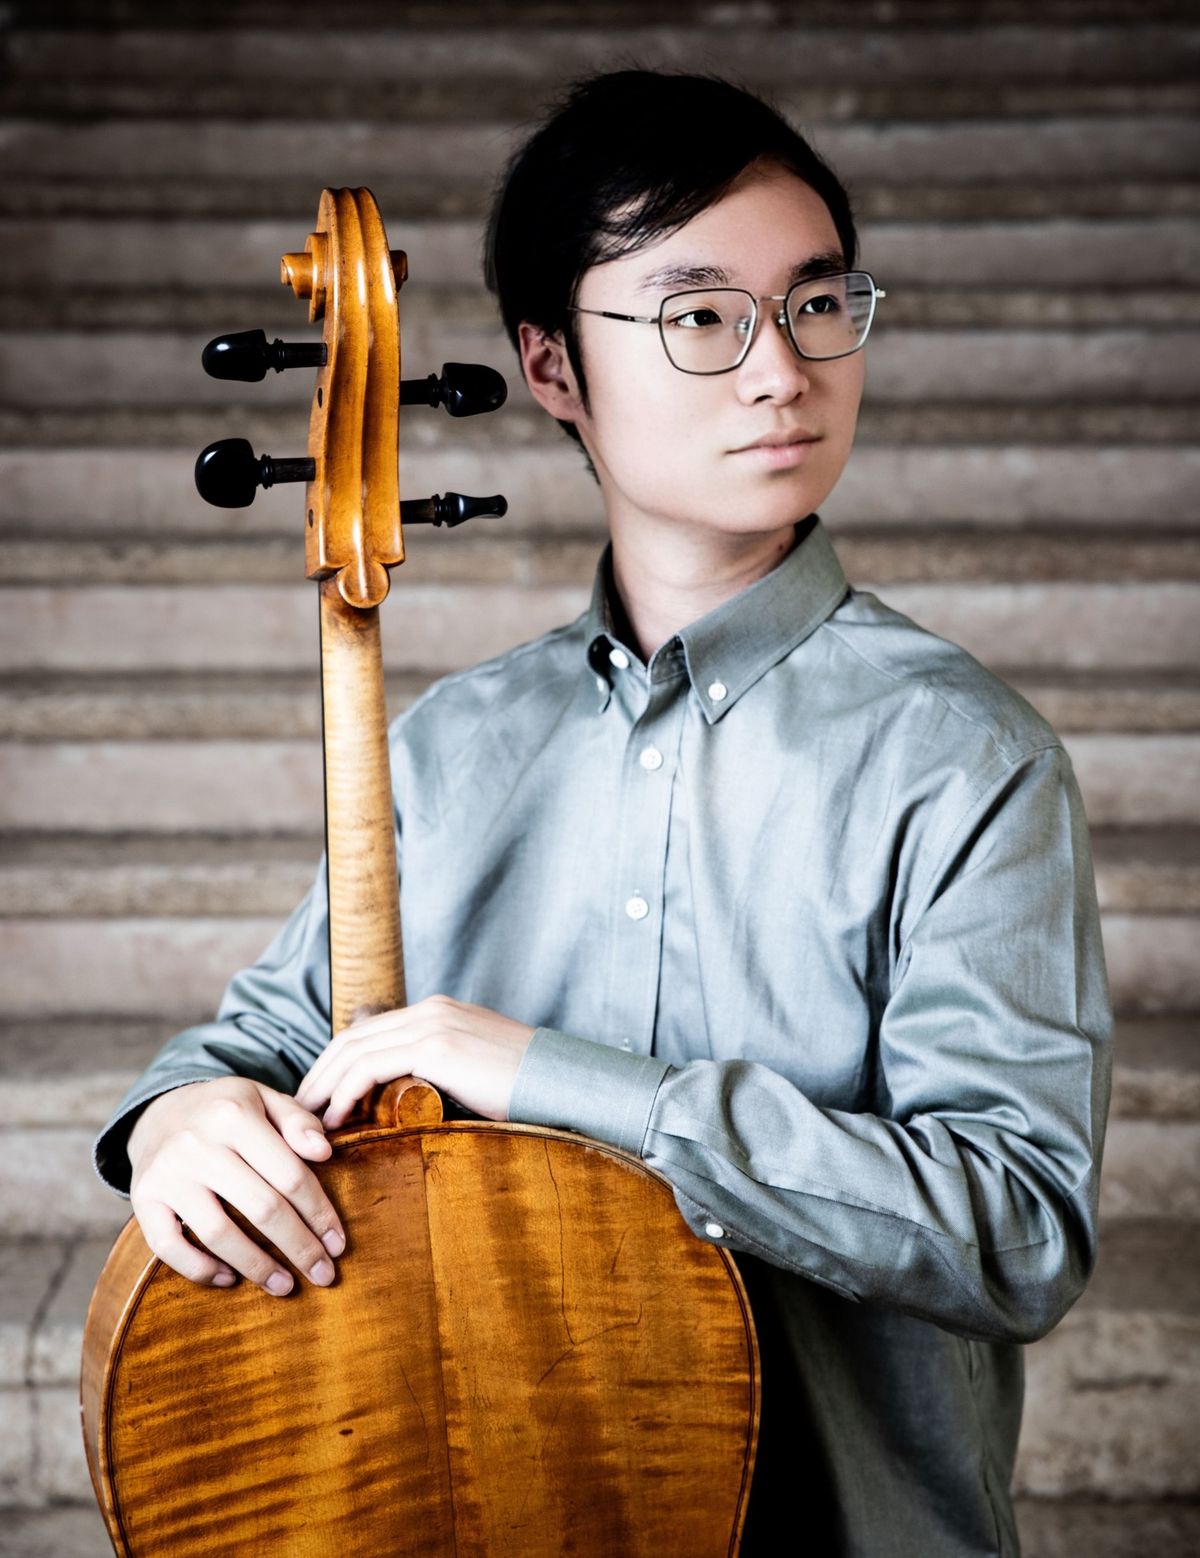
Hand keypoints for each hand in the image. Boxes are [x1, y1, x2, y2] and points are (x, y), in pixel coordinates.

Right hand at [127, 1077, 345, 1296]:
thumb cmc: (227, 1110)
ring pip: (219, 1233)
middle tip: (323, 1275)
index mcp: (235, 1114)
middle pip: (261, 1208)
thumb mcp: (265, 1099)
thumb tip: (324, 1152)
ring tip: (285, 1286)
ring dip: (257, 1267)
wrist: (160, 1111)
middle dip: (299, 1247)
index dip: (319, 1214)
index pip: (290, 1174)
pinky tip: (230, 1279)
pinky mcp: (143, 1199)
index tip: (339, 1244)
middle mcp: (198, 1143)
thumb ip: (298, 1121)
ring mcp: (167, 1173)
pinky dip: (200, 1269)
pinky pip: (169, 1247)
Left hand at [295, 994, 535, 1127]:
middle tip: (297, 1111)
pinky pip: (370, 1066)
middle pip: (353, 1037)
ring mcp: (433, 1024)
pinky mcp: (436, 1046)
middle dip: (319, 1074)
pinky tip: (335, 1119)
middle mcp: (431, 1010)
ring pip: (354, 1050)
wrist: (565, 1083)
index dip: (337, 1064)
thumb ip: (443, 1075)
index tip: (319, 1098)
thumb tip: (410, 1107)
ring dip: (323, 1086)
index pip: (370, 1031)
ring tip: (305, 1120)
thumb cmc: (527, 1091)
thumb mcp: (477, 1073)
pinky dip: (344, 1092)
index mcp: (439, 1012)